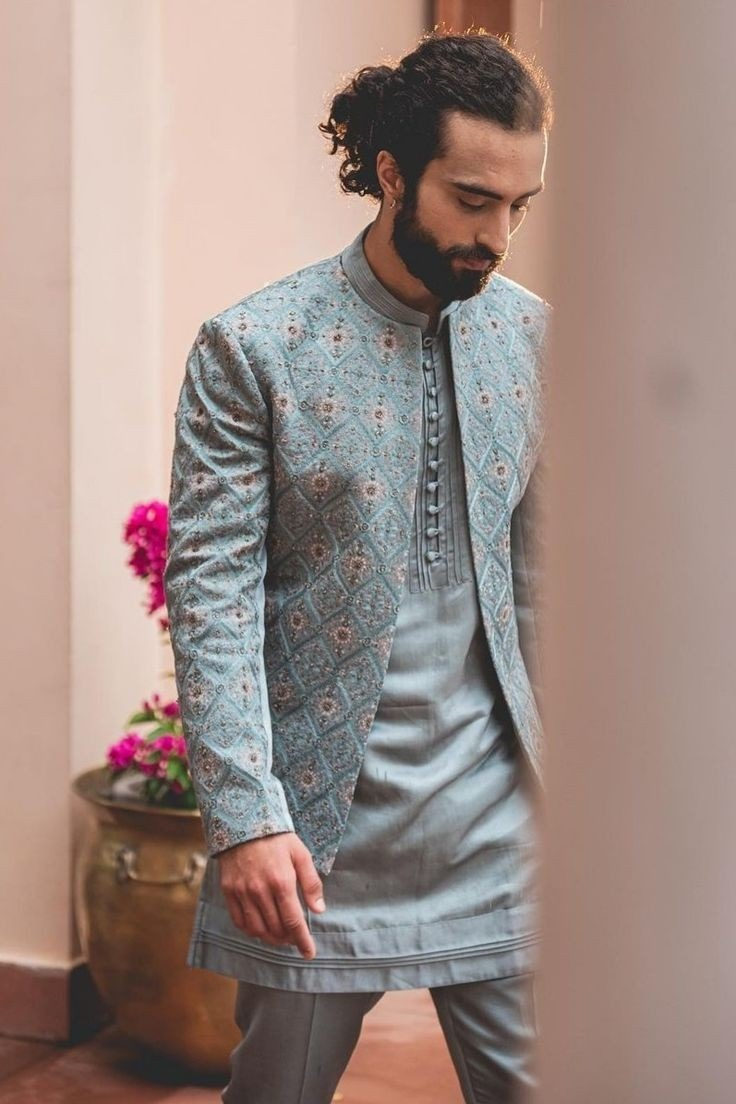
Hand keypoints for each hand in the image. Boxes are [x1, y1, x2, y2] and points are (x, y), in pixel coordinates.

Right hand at [218, 832, 325, 959]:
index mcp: (282, 881)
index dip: (302, 940)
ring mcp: (242, 892)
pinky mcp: (229, 891)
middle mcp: (260, 890)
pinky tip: (260, 928)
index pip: (293, 921)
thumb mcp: (301, 854)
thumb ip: (311, 883)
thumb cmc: (277, 838)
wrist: (244, 821)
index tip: (309, 953)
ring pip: (257, 929)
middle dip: (288, 939)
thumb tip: (318, 909)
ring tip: (280, 936)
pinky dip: (251, 930)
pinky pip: (239, 921)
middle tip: (295, 937)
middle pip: (275, 928)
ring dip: (270, 938)